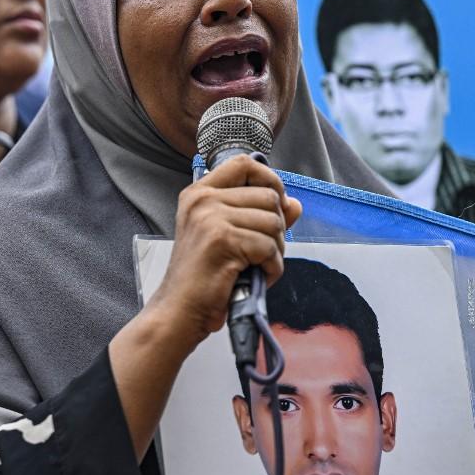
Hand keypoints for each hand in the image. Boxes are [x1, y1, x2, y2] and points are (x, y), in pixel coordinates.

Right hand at [148, 155, 301, 345]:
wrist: (179, 310)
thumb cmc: (203, 277)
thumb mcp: (229, 237)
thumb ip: (260, 215)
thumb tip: (294, 204)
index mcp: (199, 193)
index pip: (244, 164)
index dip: (269, 179)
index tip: (274, 204)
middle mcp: (202, 199)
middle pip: (268, 196)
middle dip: (277, 228)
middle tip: (261, 252)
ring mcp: (210, 217)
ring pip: (273, 223)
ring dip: (275, 251)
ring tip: (256, 266)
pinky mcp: (222, 240)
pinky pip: (269, 248)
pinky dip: (272, 268)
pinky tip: (255, 277)